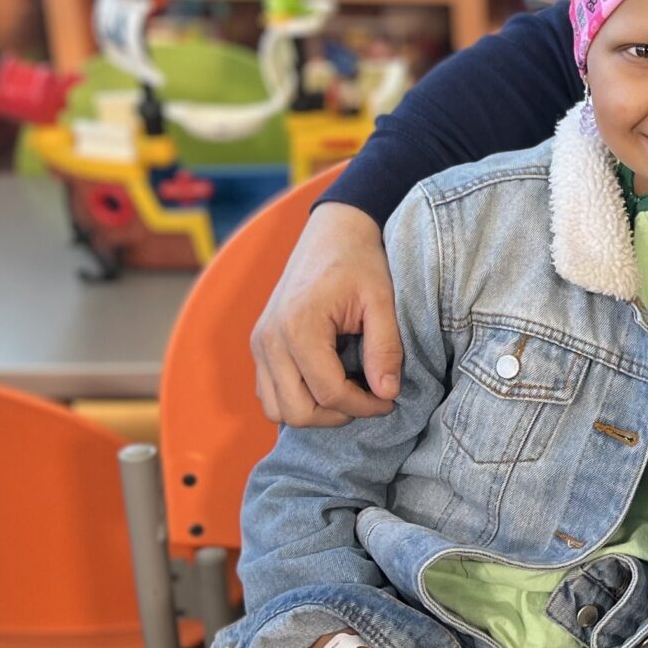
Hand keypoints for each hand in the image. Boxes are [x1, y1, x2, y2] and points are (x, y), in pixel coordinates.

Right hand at [251, 201, 401, 425]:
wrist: (332, 232)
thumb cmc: (359, 261)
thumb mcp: (382, 301)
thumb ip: (385, 348)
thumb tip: (386, 392)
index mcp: (299, 326)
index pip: (329, 392)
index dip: (364, 406)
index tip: (388, 400)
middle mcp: (270, 339)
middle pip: (297, 411)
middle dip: (337, 415)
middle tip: (368, 399)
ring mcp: (259, 344)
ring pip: (276, 409)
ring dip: (313, 412)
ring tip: (347, 394)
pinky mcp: (259, 345)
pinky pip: (268, 393)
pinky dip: (295, 399)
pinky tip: (327, 382)